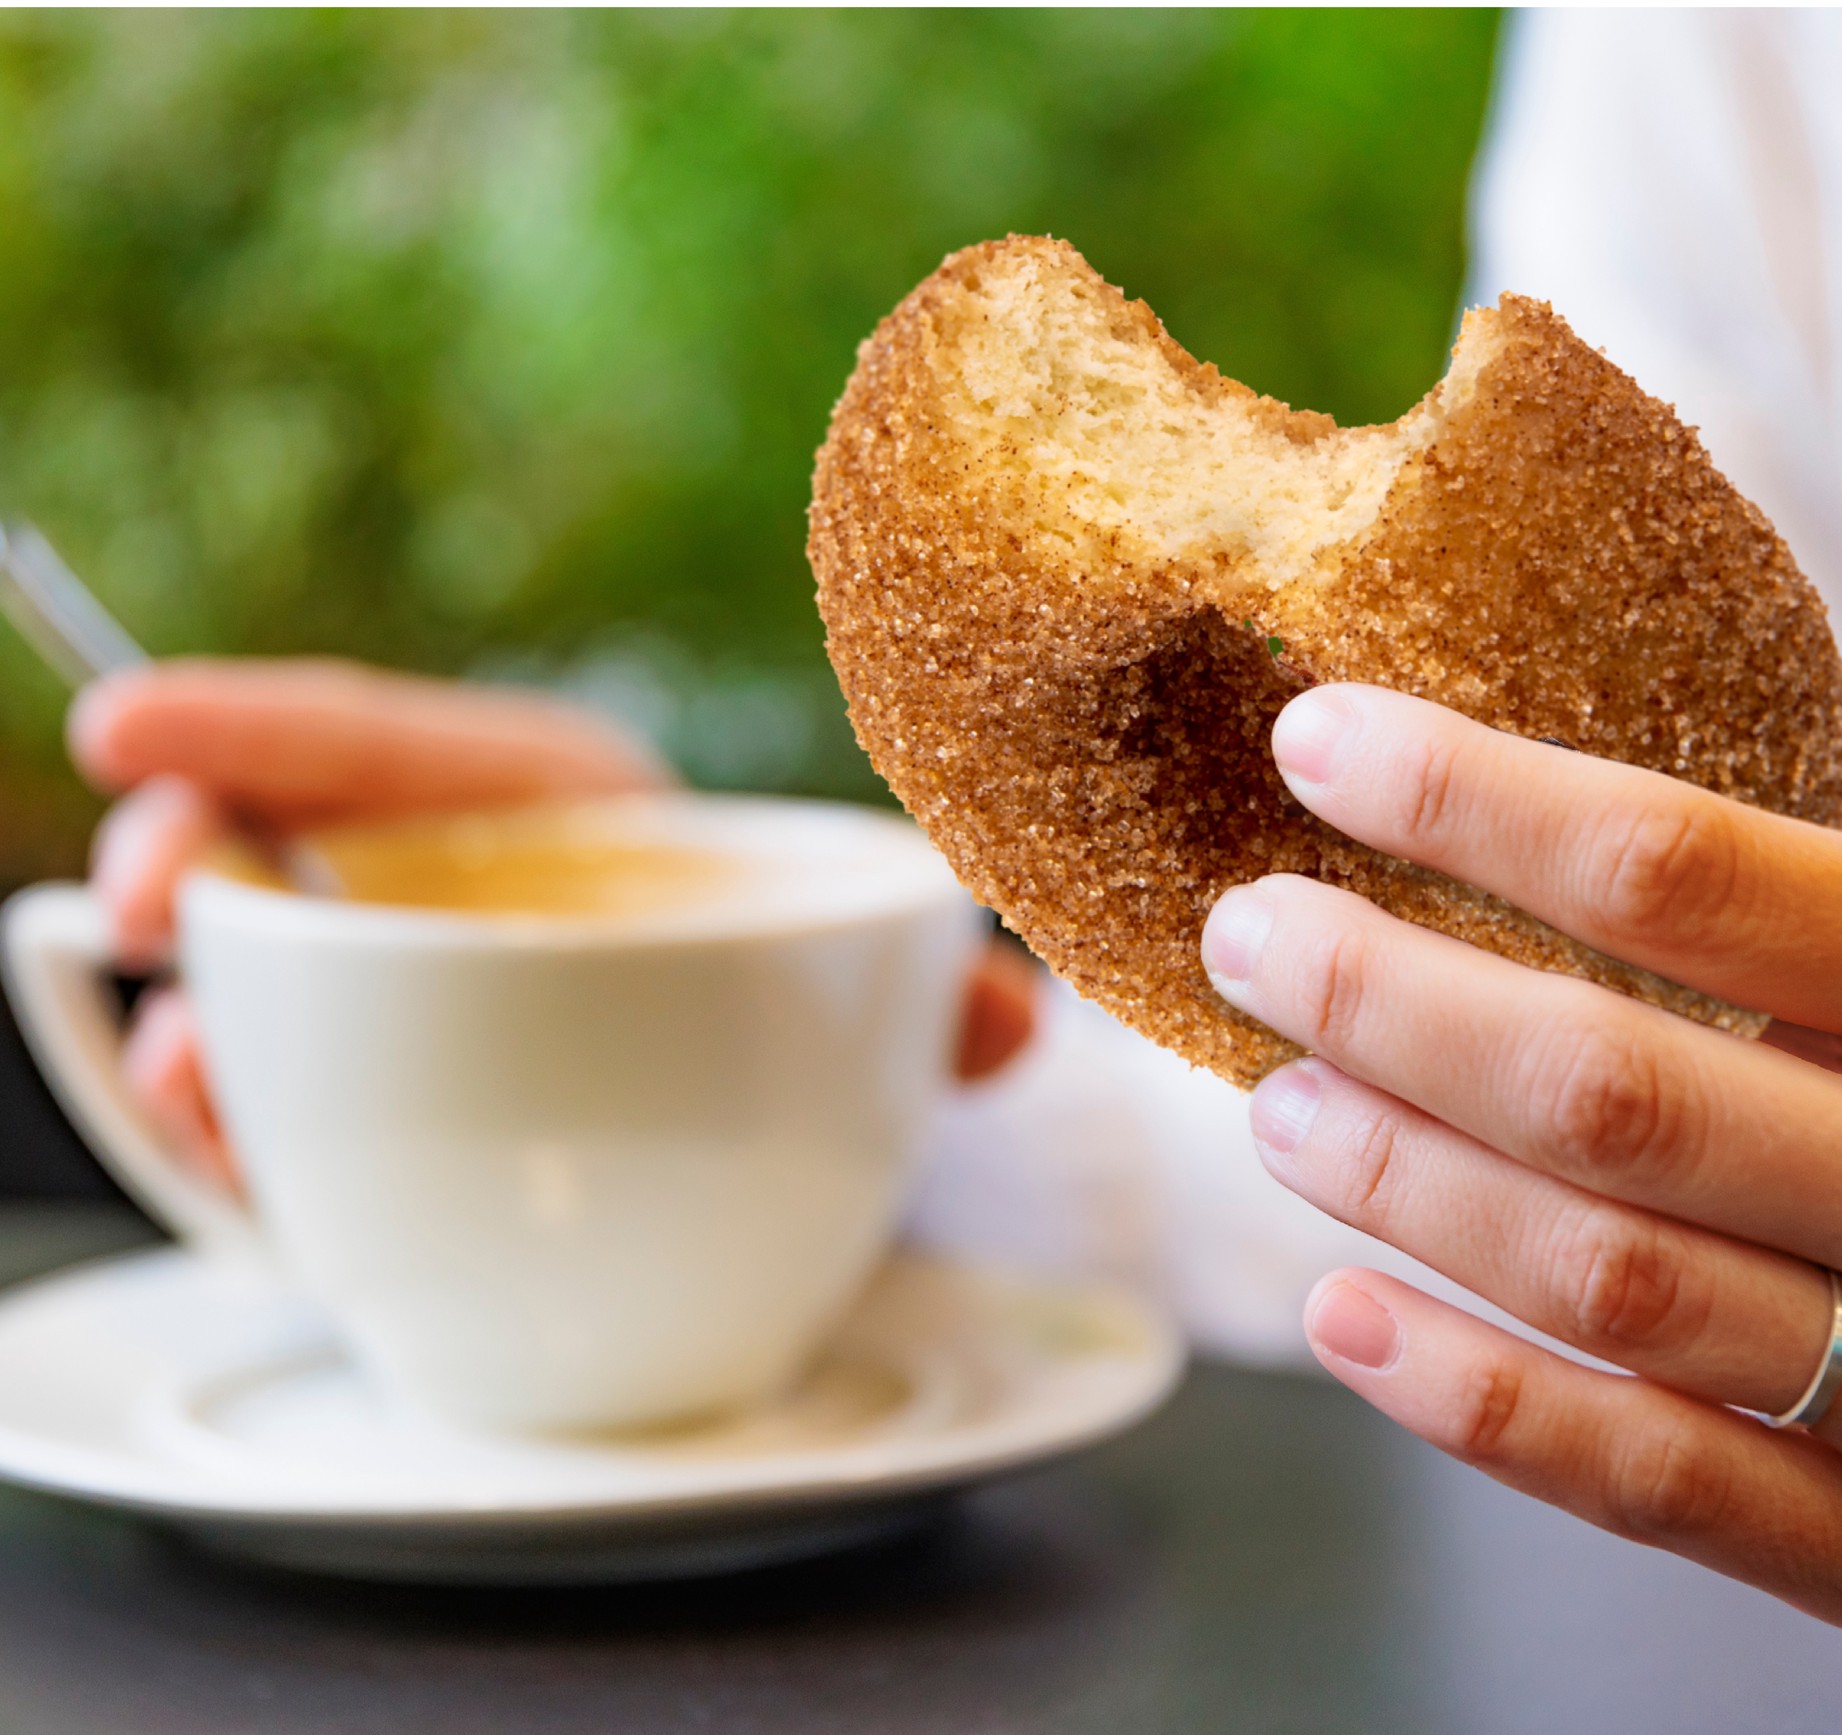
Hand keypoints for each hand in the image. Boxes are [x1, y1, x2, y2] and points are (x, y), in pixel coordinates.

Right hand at [71, 659, 1034, 1187]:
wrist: (779, 1128)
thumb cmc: (796, 1008)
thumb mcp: (869, 995)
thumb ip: (931, 997)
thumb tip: (1010, 1018)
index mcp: (564, 822)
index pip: (402, 746)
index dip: (262, 722)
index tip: (125, 717)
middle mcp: (458, 910)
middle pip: (286, 853)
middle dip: (189, 857)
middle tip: (142, 894)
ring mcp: (400, 1021)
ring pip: (258, 1000)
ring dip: (195, 1030)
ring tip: (182, 1063)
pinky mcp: (373, 1133)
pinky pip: (275, 1125)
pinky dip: (231, 1139)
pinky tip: (221, 1147)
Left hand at [1202, 683, 1841, 1635]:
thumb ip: (1785, 877)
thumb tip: (1500, 778)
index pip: (1690, 876)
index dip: (1476, 805)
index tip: (1318, 750)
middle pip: (1618, 1092)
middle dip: (1393, 1007)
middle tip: (1253, 941)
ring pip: (1618, 1283)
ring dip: (1408, 1187)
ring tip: (1281, 1114)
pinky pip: (1663, 1483)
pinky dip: (1479, 1404)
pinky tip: (1343, 1317)